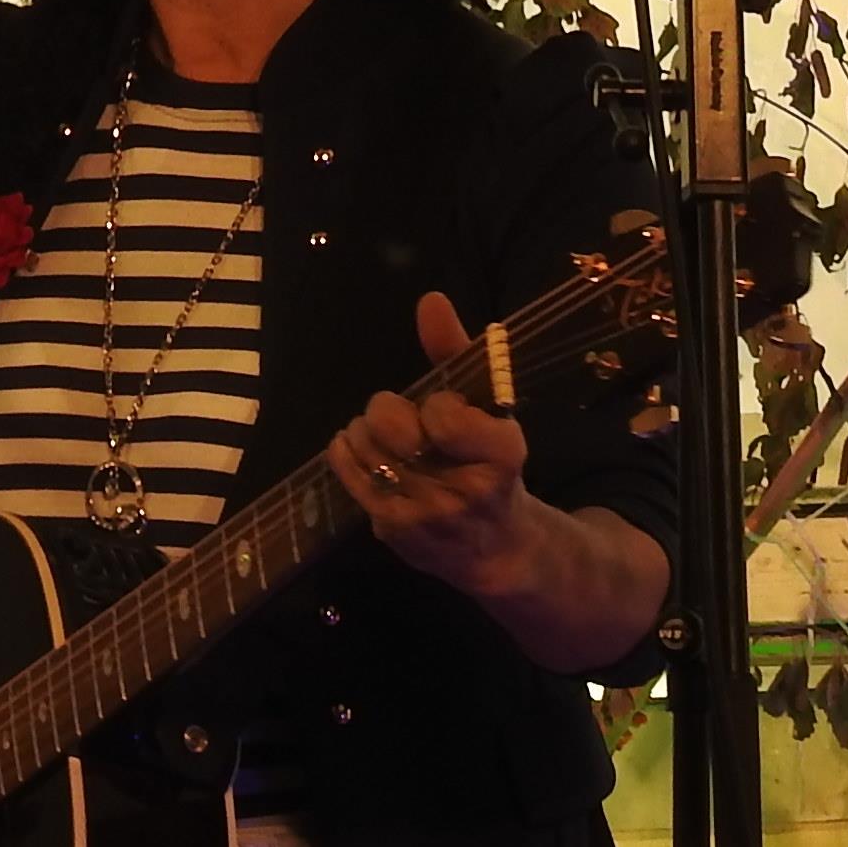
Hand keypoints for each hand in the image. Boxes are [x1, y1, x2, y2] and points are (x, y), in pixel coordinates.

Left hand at [324, 288, 534, 600]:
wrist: (493, 545)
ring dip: (365, 430)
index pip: (444, 415)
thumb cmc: (488, 464)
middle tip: (399, 418)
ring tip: (383, 436)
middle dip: (387, 412)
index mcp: (500, 453)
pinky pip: (349, 472)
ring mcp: (424, 513)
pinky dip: (347, 450)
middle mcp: (463, 488)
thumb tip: (429, 301)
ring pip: (365, 447)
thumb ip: (456, 351)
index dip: (434, 405)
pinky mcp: (392, 529)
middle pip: (392, 428)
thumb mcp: (489, 408)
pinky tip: (360, 448)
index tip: (444, 410)